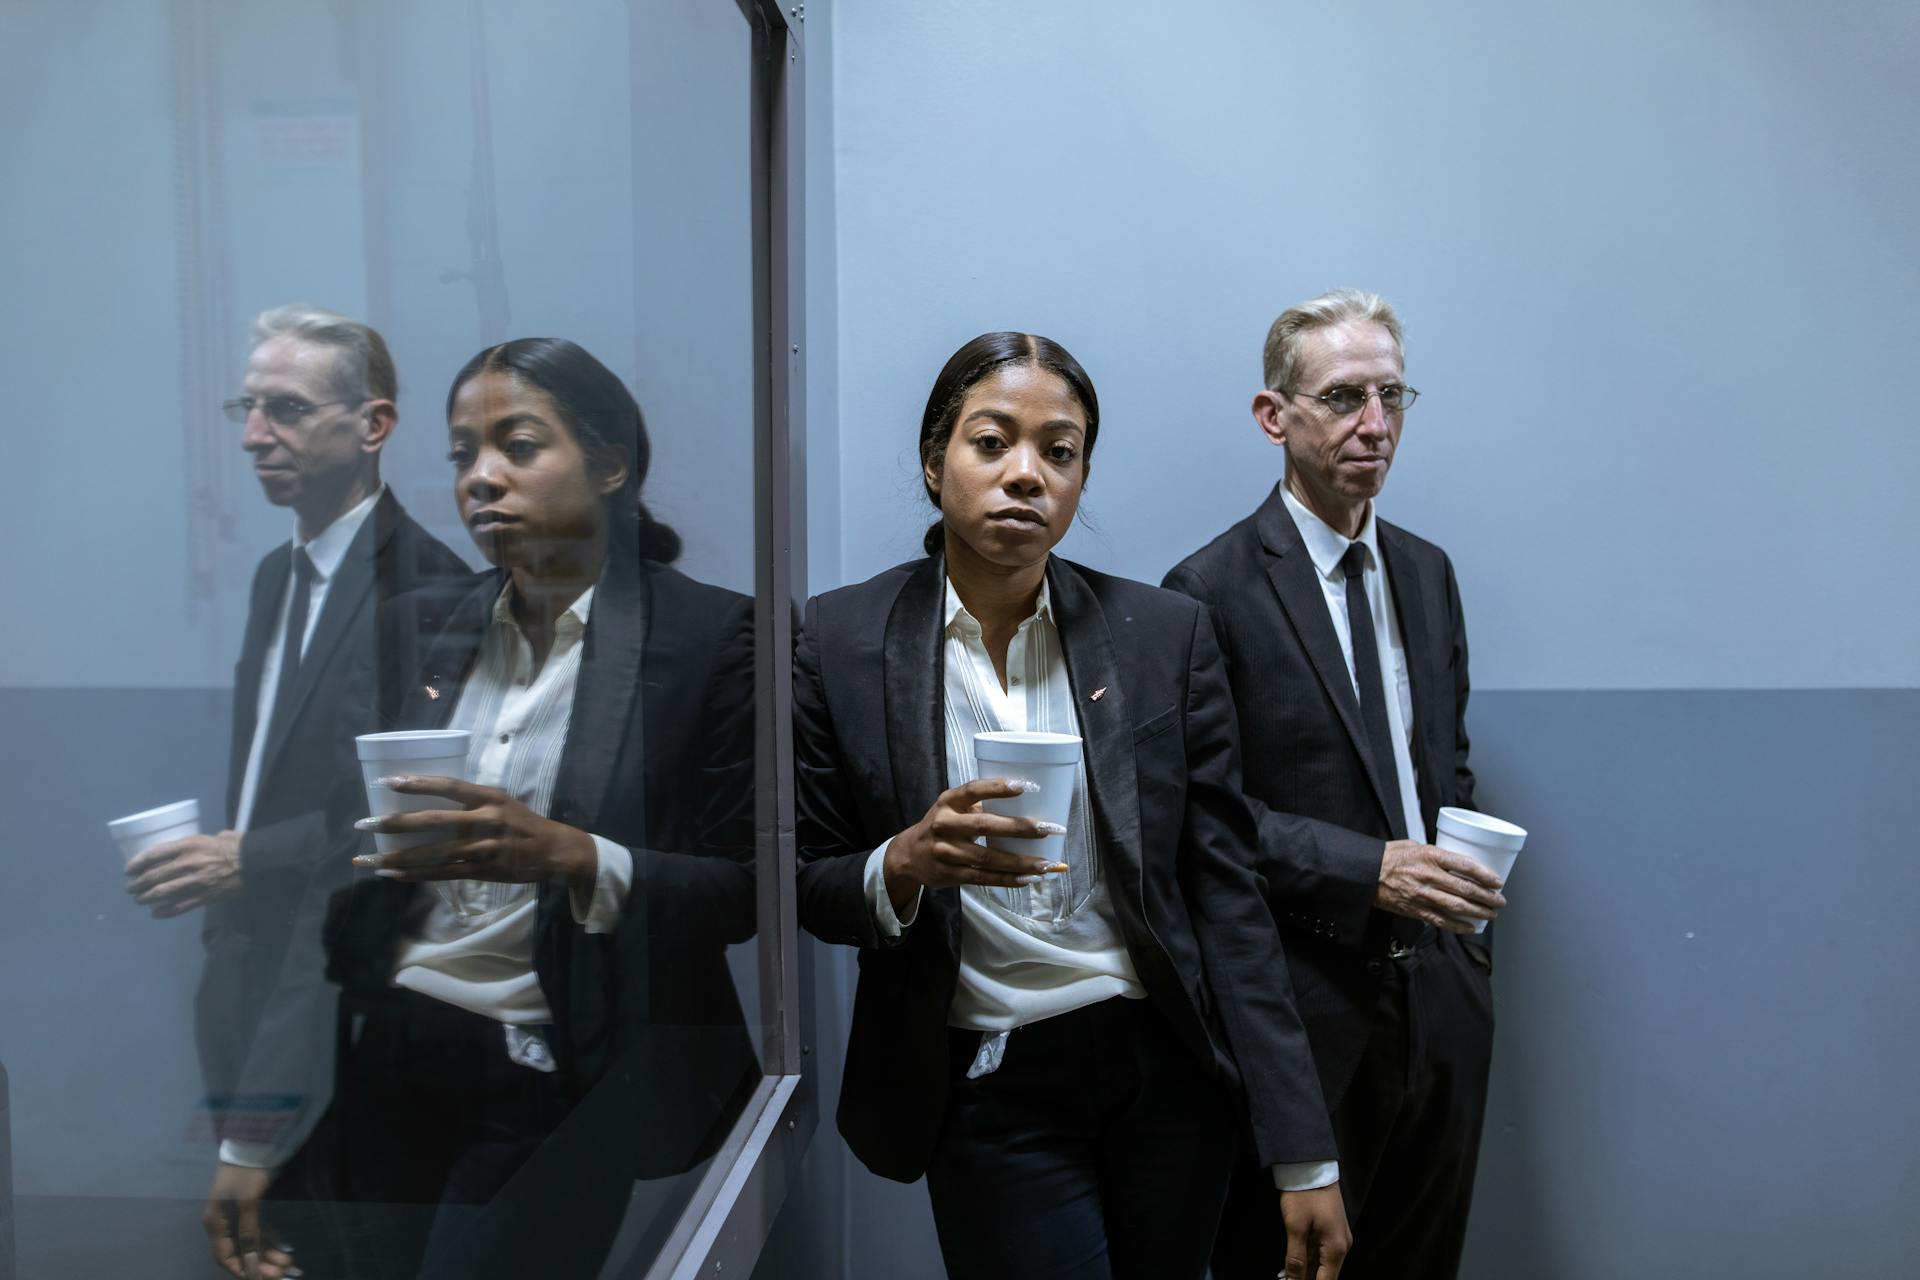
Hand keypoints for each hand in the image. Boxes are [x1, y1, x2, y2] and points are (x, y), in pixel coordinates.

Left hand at [123, 831, 242, 915]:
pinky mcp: (203, 897)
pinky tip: (155, 913)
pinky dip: (163, 912)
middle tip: (131, 888)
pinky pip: (178, 907)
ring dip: (146, 898)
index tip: (128, 871)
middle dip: (138, 884)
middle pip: (154, 877)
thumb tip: (186, 847)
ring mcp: (194, 882)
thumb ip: (195, 842)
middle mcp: (187, 864)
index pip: (154, 855)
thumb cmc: (234, 846)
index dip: (136, 864)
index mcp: (188, 846)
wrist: (254, 862)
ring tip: (140, 900)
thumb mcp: (213, 836)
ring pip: (162, 893)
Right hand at [203, 1162, 296, 1278]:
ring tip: (288, 1263)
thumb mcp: (248, 1202)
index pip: (224, 1257)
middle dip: (260, 1264)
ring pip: (251, 1244)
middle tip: (282, 1273)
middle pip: (239, 1253)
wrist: (253, 1143)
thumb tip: (251, 1262)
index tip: (261, 1279)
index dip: (242, 1270)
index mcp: (215, 1223)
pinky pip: (258, 1233)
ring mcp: (236, 1217)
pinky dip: (270, 1242)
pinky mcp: (249, 1210)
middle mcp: (223, 1224)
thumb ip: (248, 1232)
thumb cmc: (247, 1172)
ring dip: (268, 1255)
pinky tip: (284, 1250)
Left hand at [352, 775, 597, 892]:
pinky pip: (443, 874)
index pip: (447, 786)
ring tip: (368, 858)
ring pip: (432, 854)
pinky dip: (415, 876)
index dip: (416, 784)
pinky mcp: (483, 871)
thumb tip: (430, 800)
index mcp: (489, 797)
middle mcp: (485, 820)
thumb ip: (471, 801)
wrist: (555, 850)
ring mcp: (483, 848)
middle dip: (394, 823)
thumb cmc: (523, 822)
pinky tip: (392, 876)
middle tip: (364, 823)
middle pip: (432, 822)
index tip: (386, 782)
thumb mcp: (501, 801)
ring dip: (397, 857)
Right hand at [881, 777, 1067, 912]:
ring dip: (1020, 861)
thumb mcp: (952, 807)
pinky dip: (1007, 879)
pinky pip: (983, 878)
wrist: (908, 855)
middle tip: (1049, 829)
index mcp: (948, 802)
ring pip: (988, 858)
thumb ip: (980, 804)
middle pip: (985, 826)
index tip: (1027, 785)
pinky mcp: (949, 874)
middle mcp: (945, 824)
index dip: (999, 788)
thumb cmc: (943, 824)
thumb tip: (1030, 803)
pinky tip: (1028, 878)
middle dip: (1020, 828)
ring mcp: (946, 851)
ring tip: (1047, 863)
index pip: (973, 790)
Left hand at [1278, 1182, 1349, 1279]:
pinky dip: (1307, 1261)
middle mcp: (1342, 1247)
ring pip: (1322, 1266)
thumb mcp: (1295, 1227)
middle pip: (1325, 1276)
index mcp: (1336, 1249)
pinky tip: (1291, 1266)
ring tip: (1285, 1276)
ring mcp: (1338, 1239)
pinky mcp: (1332, 1231)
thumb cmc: (1303, 1195)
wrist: (1311, 1165)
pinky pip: (1321, 1253)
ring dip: (1305, 1273)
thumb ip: (1295, 1259)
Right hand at [1374, 840, 1505, 932]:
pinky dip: (1458, 926)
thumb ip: (1437, 854)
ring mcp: (1422, 895)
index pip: (1465, 865)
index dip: (1485, 875)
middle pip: (1466, 889)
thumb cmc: (1390, 857)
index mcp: (1430, 856)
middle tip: (1499, 901)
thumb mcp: (1415, 846)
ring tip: (1491, 915)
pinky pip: (1441, 921)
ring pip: (1458, 907)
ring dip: (1478, 912)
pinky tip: (1470, 927)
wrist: (1367, 873)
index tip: (1497, 881)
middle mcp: (1428, 876)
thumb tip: (1458, 862)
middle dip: (1487, 897)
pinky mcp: (1416, 910)